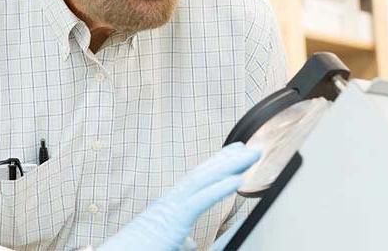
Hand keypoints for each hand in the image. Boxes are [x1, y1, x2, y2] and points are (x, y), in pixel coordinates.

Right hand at [98, 143, 259, 250]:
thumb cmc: (136, 250)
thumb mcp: (164, 244)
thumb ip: (179, 239)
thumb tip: (190, 241)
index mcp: (169, 207)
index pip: (197, 181)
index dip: (216, 166)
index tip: (232, 156)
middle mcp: (170, 201)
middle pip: (203, 174)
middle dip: (227, 159)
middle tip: (247, 147)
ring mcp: (170, 207)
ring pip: (204, 180)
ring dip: (230, 166)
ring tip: (251, 155)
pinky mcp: (173, 220)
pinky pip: (201, 200)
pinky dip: (220, 188)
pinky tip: (238, 179)